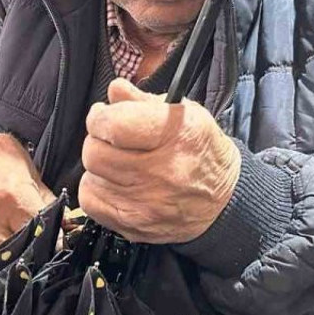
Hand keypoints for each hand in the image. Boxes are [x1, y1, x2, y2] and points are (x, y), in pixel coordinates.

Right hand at [0, 133, 55, 271]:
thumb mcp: (23, 166)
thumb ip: (45, 198)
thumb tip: (67, 228)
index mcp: (9, 196)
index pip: (41, 234)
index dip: (52, 243)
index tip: (55, 249)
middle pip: (17, 257)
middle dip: (29, 258)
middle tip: (34, 256)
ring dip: (4, 268)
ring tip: (10, 258)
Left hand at [80, 79, 240, 243]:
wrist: (222, 200)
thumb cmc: (201, 151)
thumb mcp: (185, 114)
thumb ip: (144, 100)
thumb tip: (114, 90)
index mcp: (176, 135)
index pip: (114, 125)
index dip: (100, 117)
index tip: (104, 115)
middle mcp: (162, 171)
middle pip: (95, 152)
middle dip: (98, 141)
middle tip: (111, 141)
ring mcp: (147, 202)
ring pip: (91, 176)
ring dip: (99, 167)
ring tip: (120, 163)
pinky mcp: (135, 224)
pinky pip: (90, 201)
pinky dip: (97, 190)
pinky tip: (115, 184)